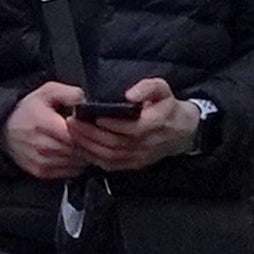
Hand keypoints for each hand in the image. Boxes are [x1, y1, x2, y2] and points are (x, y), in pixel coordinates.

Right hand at [2, 83, 96, 180]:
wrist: (3, 130)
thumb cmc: (28, 111)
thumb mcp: (46, 93)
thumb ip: (67, 93)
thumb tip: (83, 101)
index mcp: (44, 124)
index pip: (78, 135)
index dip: (89, 131)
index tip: (89, 125)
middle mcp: (42, 146)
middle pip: (80, 150)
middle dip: (89, 143)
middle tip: (90, 135)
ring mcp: (42, 161)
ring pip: (78, 162)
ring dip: (84, 154)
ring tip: (81, 143)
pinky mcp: (42, 172)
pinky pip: (71, 172)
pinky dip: (76, 164)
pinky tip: (72, 153)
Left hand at [71, 80, 207, 170]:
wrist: (182, 131)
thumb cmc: (167, 107)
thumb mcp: (163, 89)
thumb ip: (148, 87)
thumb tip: (130, 94)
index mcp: (154, 125)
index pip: (129, 128)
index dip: (107, 123)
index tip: (87, 114)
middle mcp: (147, 144)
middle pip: (114, 144)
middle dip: (89, 134)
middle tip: (70, 123)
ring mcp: (140, 157)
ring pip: (110, 156)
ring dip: (88, 146)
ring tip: (71, 133)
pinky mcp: (135, 165)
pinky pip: (111, 165)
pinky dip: (93, 157)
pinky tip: (81, 147)